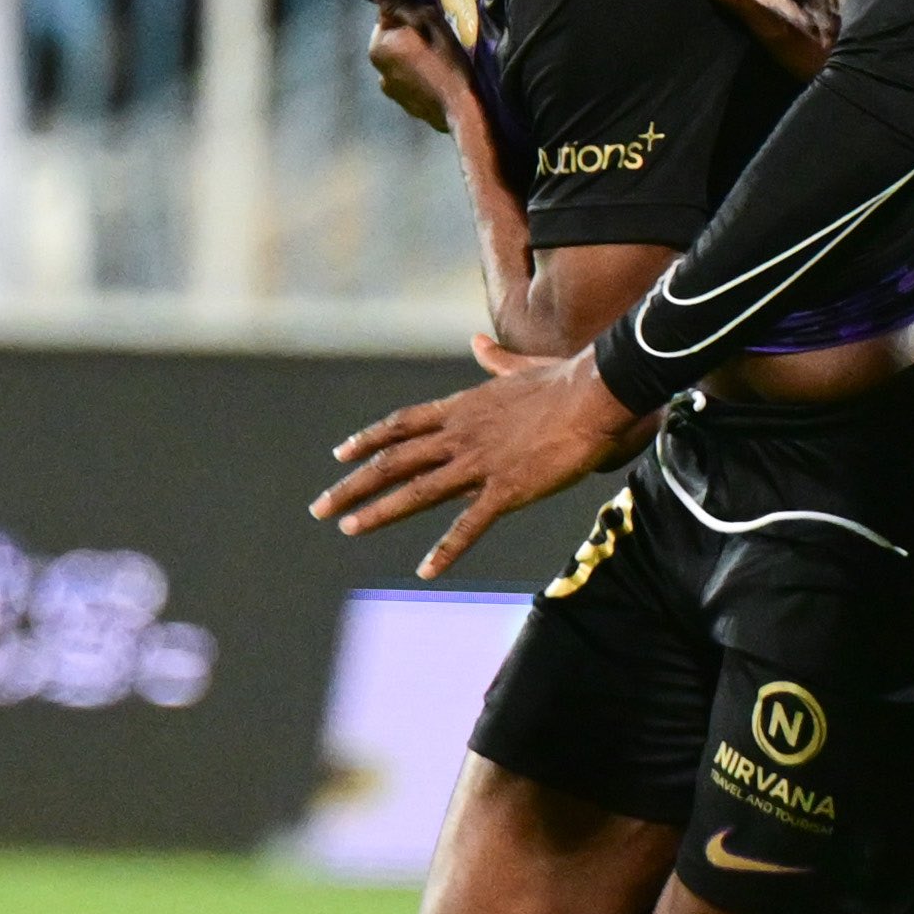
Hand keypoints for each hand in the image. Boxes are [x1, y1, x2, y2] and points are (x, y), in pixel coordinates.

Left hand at [312, 347, 639, 577]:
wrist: (592, 394)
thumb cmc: (565, 380)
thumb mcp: (520, 367)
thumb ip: (495, 360)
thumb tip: (478, 342)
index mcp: (461, 408)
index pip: (401, 425)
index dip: (368, 441)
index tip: (340, 455)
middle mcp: (459, 435)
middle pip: (393, 461)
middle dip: (352, 485)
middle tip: (320, 507)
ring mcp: (478, 463)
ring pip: (416, 491)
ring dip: (379, 511)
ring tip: (349, 528)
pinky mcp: (505, 489)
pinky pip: (467, 525)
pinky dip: (445, 550)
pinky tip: (425, 570)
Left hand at [365, 0, 466, 131]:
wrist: (463, 112)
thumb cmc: (446, 60)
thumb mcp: (426, 20)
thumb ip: (396, 0)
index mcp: (378, 46)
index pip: (387, 16)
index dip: (411, 12)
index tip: (432, 16)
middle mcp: (379, 71)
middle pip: (396, 41)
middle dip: (414, 36)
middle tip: (441, 36)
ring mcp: (394, 93)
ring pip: (406, 62)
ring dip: (419, 57)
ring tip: (444, 59)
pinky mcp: (410, 108)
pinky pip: (415, 82)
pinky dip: (426, 77)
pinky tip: (444, 78)